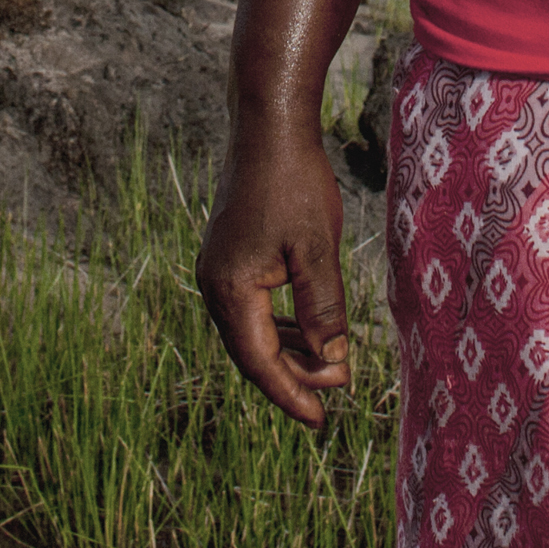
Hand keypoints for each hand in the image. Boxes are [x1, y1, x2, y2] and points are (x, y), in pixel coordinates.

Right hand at [196, 122, 354, 428]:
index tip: (319, 421)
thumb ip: (323, 309)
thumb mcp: (318, 249)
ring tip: (328, 367)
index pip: (259, 360)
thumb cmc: (294, 182)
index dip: (290, 394)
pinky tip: (307, 331)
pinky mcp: (229, 256)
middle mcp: (214, 284)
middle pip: (251, 351)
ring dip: (288, 352)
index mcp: (230, 289)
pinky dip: (280, 326)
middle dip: (293, 377)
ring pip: (251, 330)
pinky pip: (252, 307)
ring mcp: (218, 269)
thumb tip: (332, 361)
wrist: (268, 127)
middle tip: (334, 394)